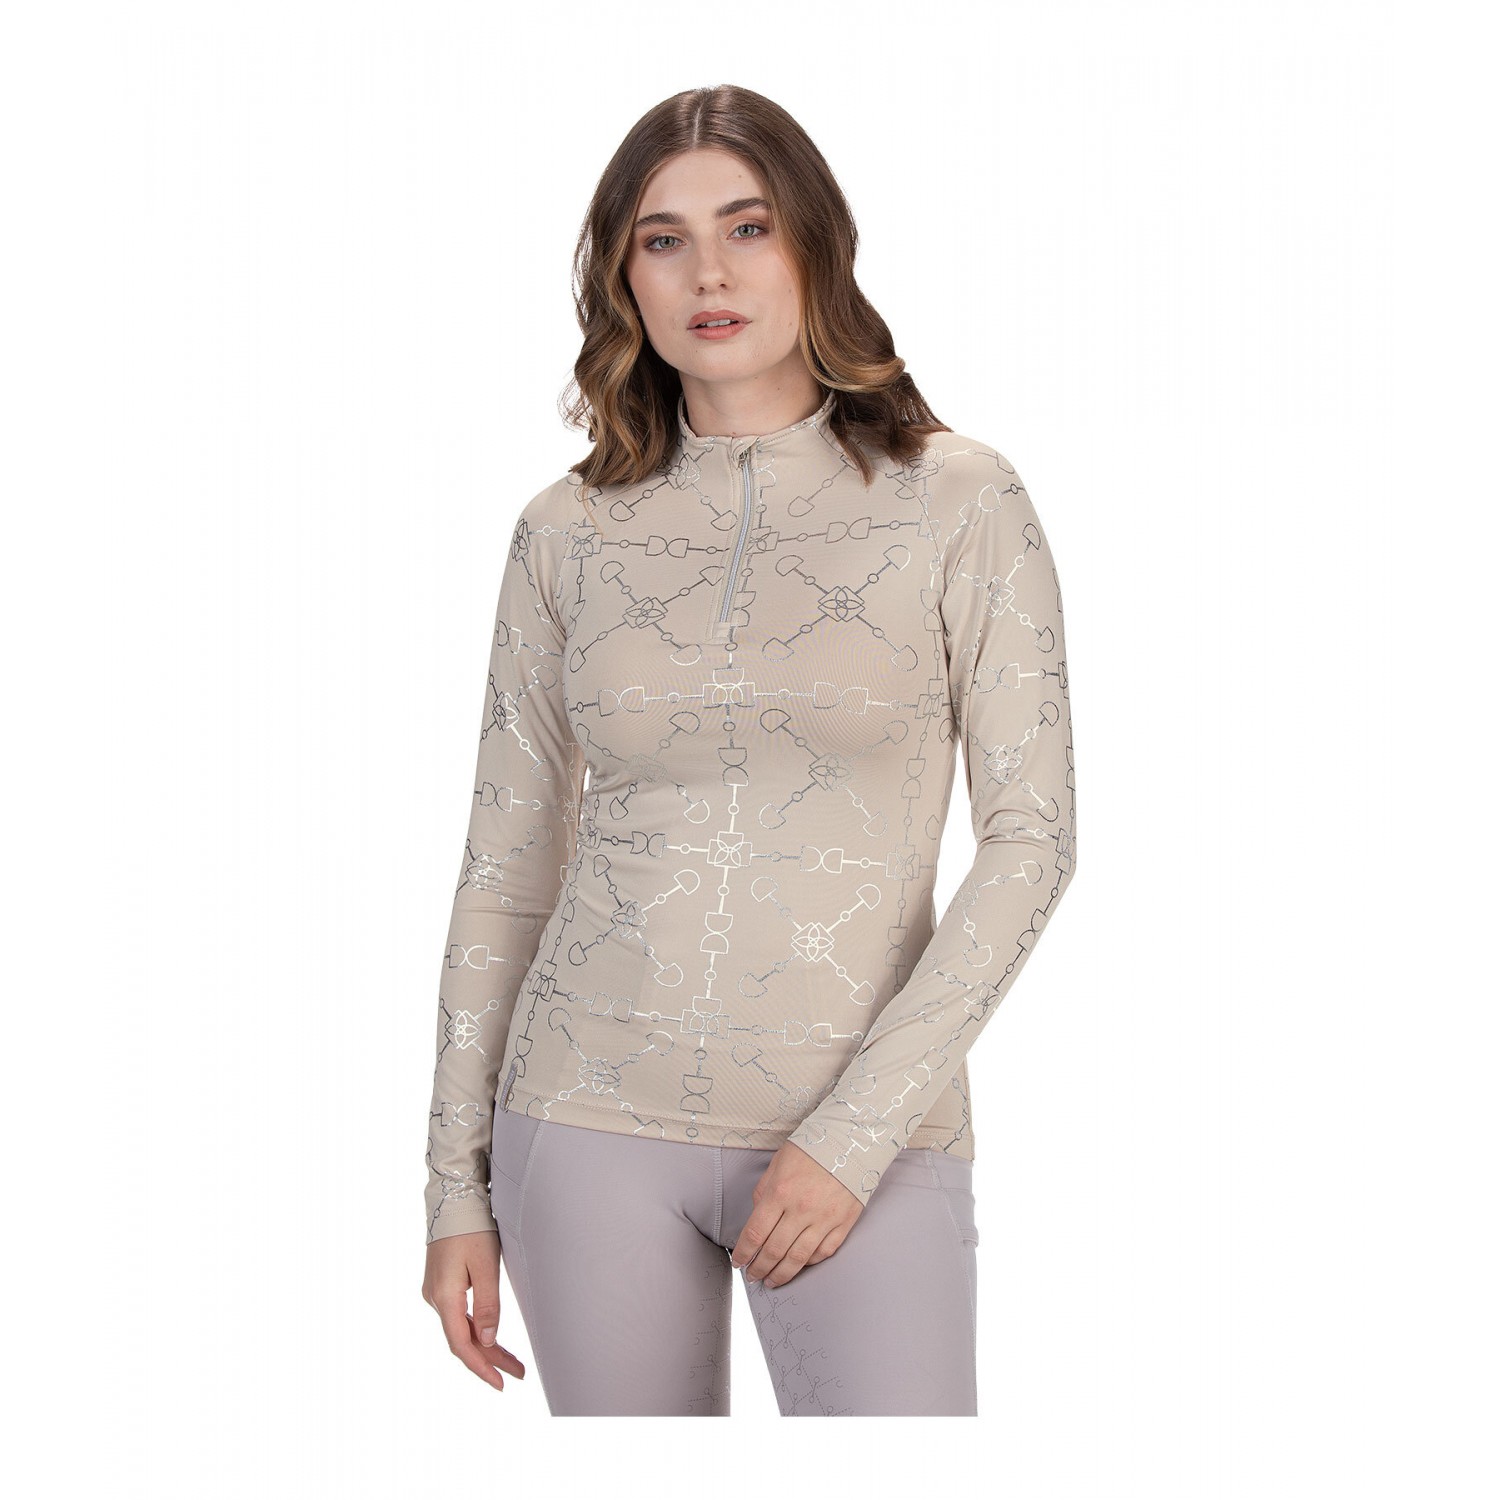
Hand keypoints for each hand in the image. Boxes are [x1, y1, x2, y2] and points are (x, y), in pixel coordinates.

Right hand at [421, 1229, 526, 1390]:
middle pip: (463, 1339)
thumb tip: (488, 1341)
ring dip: (485, 1344)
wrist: (453, 1198)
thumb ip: (488, 1305)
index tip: (501, 1384)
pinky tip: (491, 1336)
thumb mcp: (486, 1266)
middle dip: (490, 1359)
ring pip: (461, 1328)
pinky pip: (459, 1315)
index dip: (481, 1367)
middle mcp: (435, 1298)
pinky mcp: (440, 1283)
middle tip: (518, 1374)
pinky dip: (476, 1328)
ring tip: (512, 1361)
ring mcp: (436, 1291)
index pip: (461, 1345)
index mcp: (445, 1297)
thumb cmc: (472, 1227)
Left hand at [730, 1140, 862, 1288]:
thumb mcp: (778, 1163)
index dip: (744, 1253)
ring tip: (772, 1281)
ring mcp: (824, 1219)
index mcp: (780, 1192)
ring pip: (798, 1259)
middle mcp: (801, 1210)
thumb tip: (758, 1218)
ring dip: (781, 1274)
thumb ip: (764, 1192)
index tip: (739, 1262)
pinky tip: (799, 1266)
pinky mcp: (843, 1224)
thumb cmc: (811, 1149)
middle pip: (774, 1251)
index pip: (755, 1233)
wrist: (851, 1141)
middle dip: (759, 1268)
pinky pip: (823, 1252)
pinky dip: (809, 1264)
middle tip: (752, 1276)